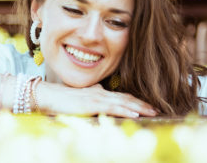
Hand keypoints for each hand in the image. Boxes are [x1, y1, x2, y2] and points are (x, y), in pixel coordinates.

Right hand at [36, 83, 157, 117]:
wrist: (48, 96)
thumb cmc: (62, 99)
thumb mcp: (81, 98)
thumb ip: (93, 98)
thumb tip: (102, 98)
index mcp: (99, 92)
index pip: (121, 96)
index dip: (136, 101)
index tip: (148, 106)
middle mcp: (101, 93)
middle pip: (127, 98)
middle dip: (143, 104)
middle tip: (157, 109)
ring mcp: (97, 98)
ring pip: (123, 102)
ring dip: (139, 107)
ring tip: (152, 112)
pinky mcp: (92, 104)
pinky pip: (112, 108)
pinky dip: (125, 110)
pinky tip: (134, 114)